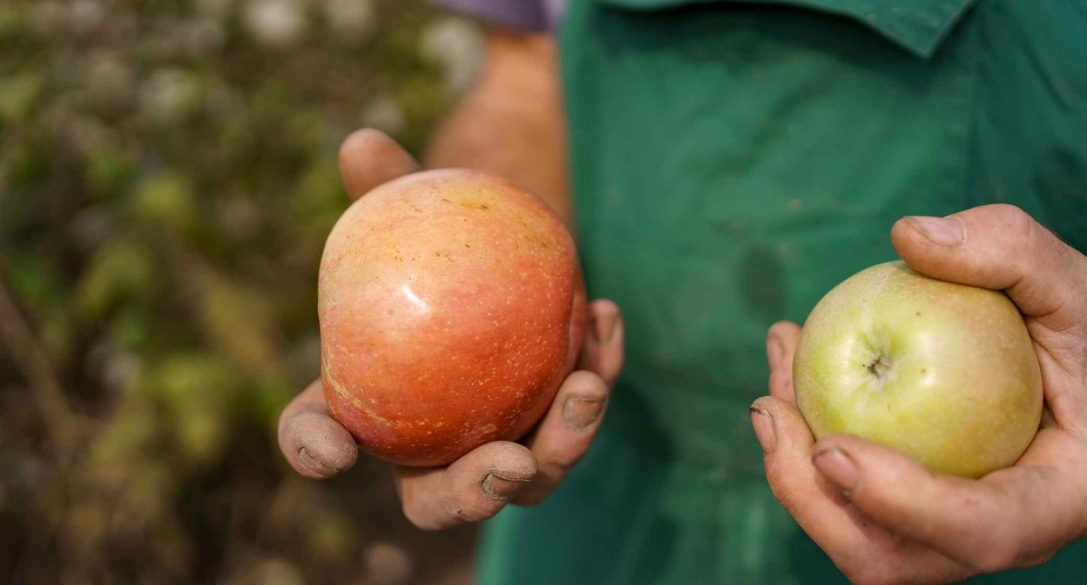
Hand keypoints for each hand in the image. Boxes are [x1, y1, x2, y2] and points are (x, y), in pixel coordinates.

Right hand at [278, 129, 624, 529]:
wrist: (505, 238)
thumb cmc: (440, 229)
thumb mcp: (414, 204)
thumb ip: (388, 184)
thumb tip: (362, 144)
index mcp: (367, 400)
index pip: (321, 431)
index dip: (313, 449)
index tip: (332, 453)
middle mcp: (431, 441)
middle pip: (437, 497)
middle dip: (470, 497)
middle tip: (507, 463)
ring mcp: (500, 437)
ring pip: (528, 475)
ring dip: (563, 445)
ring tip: (586, 387)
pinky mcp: (557, 418)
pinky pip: (579, 413)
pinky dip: (599, 373)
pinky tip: (607, 320)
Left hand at [751, 204, 1086, 584]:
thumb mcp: (1071, 278)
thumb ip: (1005, 247)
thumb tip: (908, 235)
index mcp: (1067, 492)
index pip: (984, 529)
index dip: (902, 505)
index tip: (834, 448)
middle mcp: (1010, 532)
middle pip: (896, 560)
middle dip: (815, 499)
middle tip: (769, 409)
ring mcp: (957, 529)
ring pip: (861, 538)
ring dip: (796, 471)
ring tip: (771, 381)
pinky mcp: (921, 510)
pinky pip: (852, 501)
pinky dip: (806, 446)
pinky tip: (787, 371)